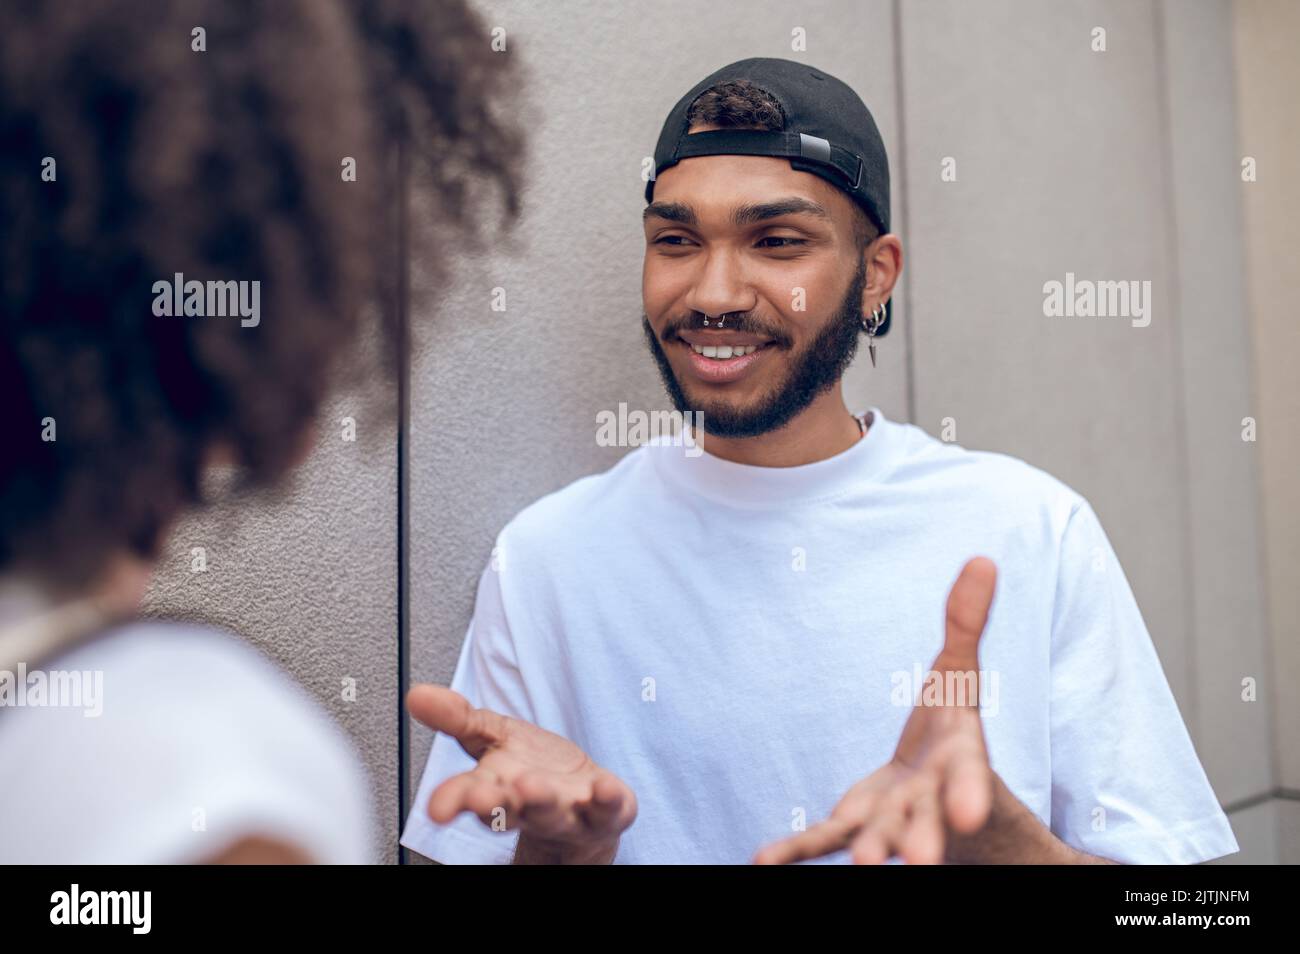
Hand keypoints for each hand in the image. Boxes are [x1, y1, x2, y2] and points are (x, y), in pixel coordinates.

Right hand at [406, 684, 636, 862]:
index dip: (452, 800)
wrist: (581, 801)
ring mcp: (568, 810)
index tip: (437, 808)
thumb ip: (456, 718)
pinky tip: (604, 788)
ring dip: (541, 801)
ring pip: (552, 811)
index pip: (468, 794)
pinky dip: (607, 800)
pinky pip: (608, 809)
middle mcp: (529, 804)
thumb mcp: (491, 736)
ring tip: (532, 786)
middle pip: (507, 808)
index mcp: (497, 786)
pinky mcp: (606, 810)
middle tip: (482, 800)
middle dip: (493, 805)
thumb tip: (417, 694)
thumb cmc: (532, 768)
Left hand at [754, 557, 997, 864]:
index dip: (970, 792)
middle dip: (920, 840)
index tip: (968, 811)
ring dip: (867, 850)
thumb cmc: (952, 734)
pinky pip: (821, 840)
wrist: (946, 799)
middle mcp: (929, 802)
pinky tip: (761, 863)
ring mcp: (890, 820)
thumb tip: (983, 558)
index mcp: (960, 764)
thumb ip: (966, 624)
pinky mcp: (854, 827)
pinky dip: (793, 852)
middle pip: (926, 822)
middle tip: (914, 862)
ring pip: (876, 838)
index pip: (969, 777)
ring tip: (862, 866)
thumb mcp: (961, 675)